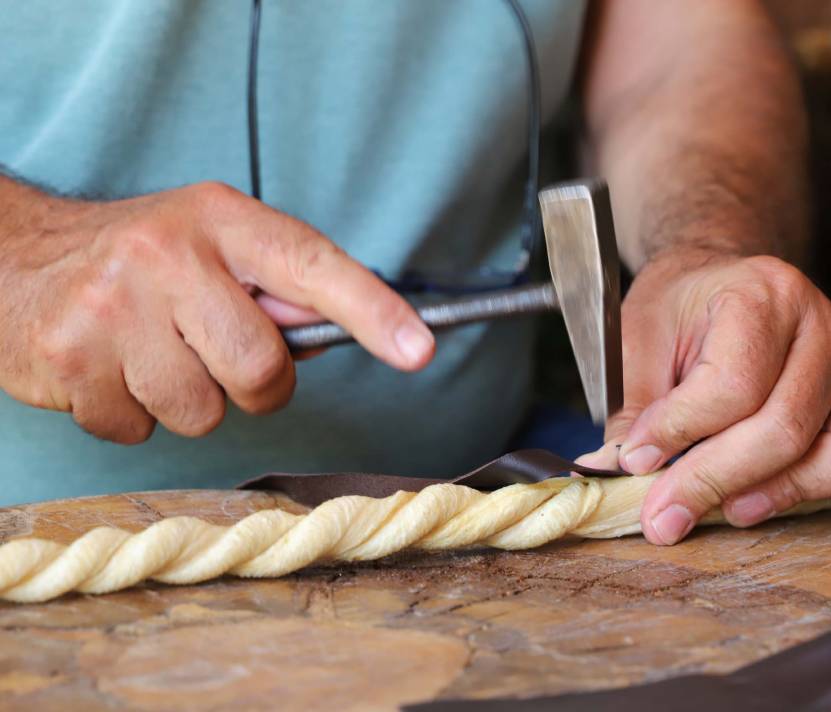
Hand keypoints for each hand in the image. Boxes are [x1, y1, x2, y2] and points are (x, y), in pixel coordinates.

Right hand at [0, 181, 433, 442]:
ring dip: (189, 400)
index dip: (372, 311)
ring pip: (201, 412)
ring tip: (153, 353)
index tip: (418, 349)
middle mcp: (167, 254)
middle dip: (255, 383)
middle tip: (218, 354)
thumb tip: (355, 331)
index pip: (313, 265)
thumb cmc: (140, 259)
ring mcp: (112, 307)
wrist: (17, 260)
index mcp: (220, 220)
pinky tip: (112, 370)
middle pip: (261, 367)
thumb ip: (279, 286)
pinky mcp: (69, 358)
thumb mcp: (212, 244)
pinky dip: (134, 415)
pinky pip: (140, 431)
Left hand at [579, 248, 830, 544]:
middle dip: (715, 482)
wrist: (722, 281)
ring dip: (796, 491)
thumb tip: (621, 473)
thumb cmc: (683, 310)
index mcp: (763, 295)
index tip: (636, 460)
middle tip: (665, 514)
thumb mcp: (638, 338)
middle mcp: (827, 328)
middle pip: (787, 427)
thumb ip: (632, 404)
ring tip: (738, 507)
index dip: (678, 434)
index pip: (732, 385)